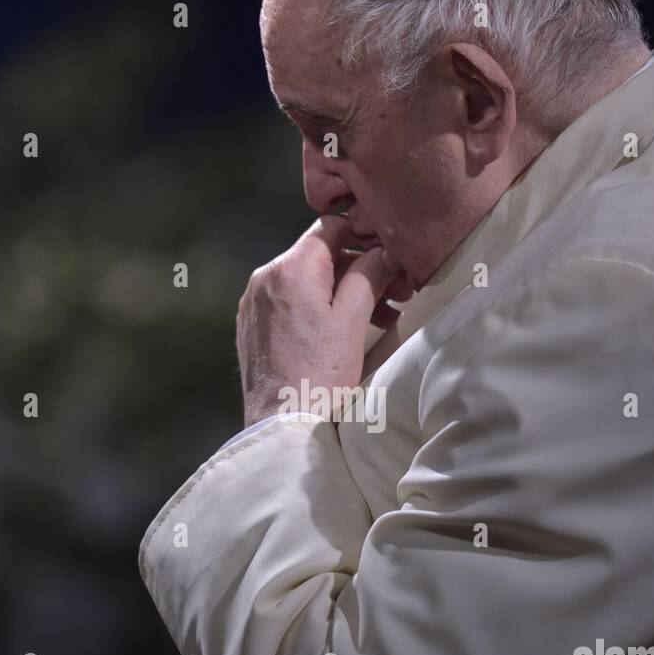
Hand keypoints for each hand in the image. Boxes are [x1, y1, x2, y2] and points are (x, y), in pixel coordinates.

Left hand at [236, 215, 413, 426]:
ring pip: (309, 281)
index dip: (367, 236)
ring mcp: (256, 303)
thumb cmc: (318, 378)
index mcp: (290, 269)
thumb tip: (383, 251)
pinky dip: (322, 308)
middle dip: (363, 270)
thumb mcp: (352, 322)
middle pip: (322, 256)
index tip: (393, 256)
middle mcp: (265, 278)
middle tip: (399, 292)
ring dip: (346, 292)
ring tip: (382, 317)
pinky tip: (348, 330)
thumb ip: (369, 276)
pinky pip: (293, 303)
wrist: (281, 427)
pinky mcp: (254, 326)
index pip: (332, 227)